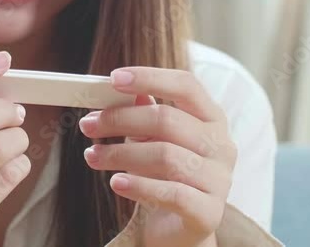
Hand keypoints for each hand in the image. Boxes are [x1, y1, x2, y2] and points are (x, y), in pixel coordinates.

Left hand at [78, 67, 236, 246]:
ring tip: (92, 156)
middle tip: (88, 124)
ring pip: (165, 155)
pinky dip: (138, 185)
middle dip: (121, 119)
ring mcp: (219, 179)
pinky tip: (115, 182)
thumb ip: (145, 114)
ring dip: (120, 154)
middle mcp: (221, 145)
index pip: (186, 85)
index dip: (150, 77)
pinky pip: (170, 192)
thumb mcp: (155, 140)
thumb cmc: (166, 176)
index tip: (113, 78)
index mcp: (212, 118)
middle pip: (167, 120)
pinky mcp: (208, 212)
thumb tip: (124, 92)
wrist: (180, 230)